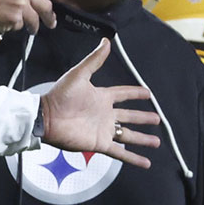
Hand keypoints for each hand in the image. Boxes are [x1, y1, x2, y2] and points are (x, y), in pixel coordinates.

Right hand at [0, 0, 59, 36]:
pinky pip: (21, 25)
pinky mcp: (13, 19)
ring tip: (32, 28)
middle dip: (49, 17)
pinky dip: (16, 26)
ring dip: (34, 26)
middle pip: (47, 7)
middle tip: (50, 22)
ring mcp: (20, 6)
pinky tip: (10, 22)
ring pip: (35, 20)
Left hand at [40, 38, 161, 167]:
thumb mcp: (79, 75)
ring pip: (128, 135)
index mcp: (101, 97)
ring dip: (142, 138)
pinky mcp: (99, 144)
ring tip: (157, 142)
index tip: (148, 93)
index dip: (135, 93)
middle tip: (157, 119)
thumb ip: (94, 60)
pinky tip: (146, 163)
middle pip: (129, 116)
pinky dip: (133, 158)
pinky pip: (120, 152)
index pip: (123, 94)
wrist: (45, 117)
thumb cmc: (59, 95)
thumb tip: (106, 41)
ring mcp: (102, 130)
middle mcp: (104, 114)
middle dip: (143, 118)